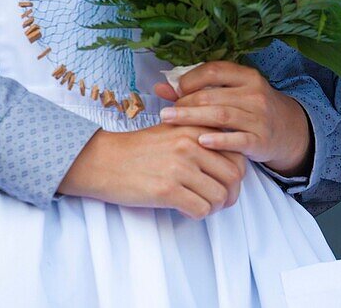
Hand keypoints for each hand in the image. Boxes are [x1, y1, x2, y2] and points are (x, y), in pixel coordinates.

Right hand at [57, 125, 246, 217]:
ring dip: (214, 206)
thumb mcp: (173, 128)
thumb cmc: (139, 148)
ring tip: (202, 205)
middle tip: (219, 200)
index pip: (237, 153)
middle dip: (230, 193)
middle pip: (233, 176)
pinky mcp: (167, 190)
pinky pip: (200, 209)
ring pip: (219, 196)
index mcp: (195, 128)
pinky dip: (199, 214)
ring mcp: (180, 167)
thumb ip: (201, 136)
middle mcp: (192, 145)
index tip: (226, 181)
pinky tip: (186, 209)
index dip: (237, 172)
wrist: (103, 160)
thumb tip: (230, 157)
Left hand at [154, 61, 311, 177]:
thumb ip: (198, 89)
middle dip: (185, 103)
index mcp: (247, 76)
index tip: (175, 90)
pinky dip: (218, 140)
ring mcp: (259, 117)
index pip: (214, 71)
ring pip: (221, 116)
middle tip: (165, 112)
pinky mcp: (260, 140)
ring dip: (192, 118)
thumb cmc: (251, 108)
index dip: (191, 79)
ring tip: (170, 121)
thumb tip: (160, 87)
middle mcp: (255, 94)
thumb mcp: (232, 93)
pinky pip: (237, 140)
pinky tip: (200, 141)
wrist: (286, 130)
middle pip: (213, 96)